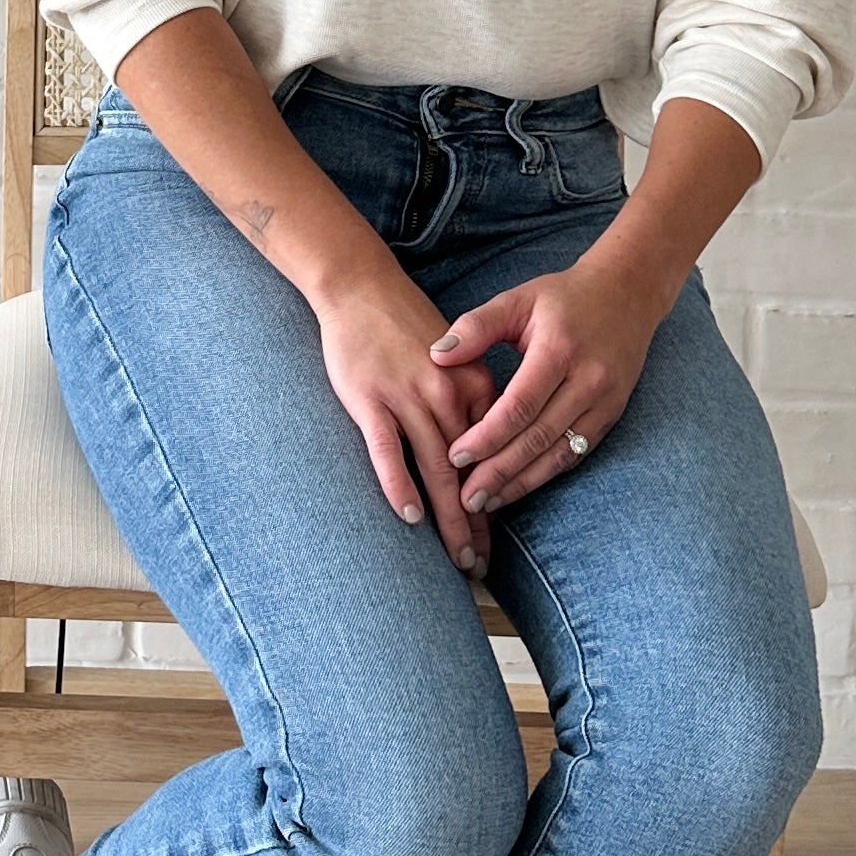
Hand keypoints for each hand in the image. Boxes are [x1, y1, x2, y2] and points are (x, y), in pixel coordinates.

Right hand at [314, 263, 492, 573]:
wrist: (361, 288)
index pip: (491, 457)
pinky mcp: (370, 400)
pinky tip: (409, 516)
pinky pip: (388, 451)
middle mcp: (446, 396)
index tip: (493, 541)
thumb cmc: (405, 328)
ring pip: (436, 470)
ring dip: (448, 519)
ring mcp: (408, 398)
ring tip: (456, 557)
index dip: (494, 503)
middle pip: (468, 473)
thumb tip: (482, 455)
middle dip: (475, 524)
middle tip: (479, 566)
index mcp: (473, 387)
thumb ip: (470, 403)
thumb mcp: (455, 361)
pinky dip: (400, 485)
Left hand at [431, 251, 670, 511]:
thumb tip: (435, 356)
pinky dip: (546, 474)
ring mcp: (605, 401)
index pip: (520, 404)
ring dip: (522, 482)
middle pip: (539, 436)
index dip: (488, 435)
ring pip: (560, 453)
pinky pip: (577, 453)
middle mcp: (587, 380)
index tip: (455, 456)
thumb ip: (476, 326)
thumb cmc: (562, 298)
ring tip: (487, 503)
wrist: (626, 294)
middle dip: (500, 471)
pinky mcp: (612, 415)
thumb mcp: (517, 300)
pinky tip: (519, 487)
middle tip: (466, 499)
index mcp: (559, 349)